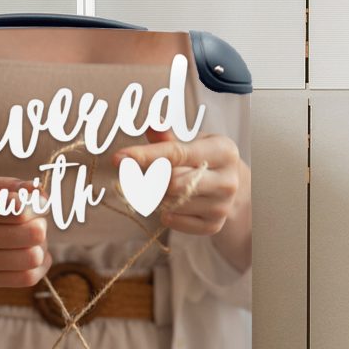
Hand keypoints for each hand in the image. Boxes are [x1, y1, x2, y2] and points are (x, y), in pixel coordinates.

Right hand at [0, 174, 51, 286]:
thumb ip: (8, 185)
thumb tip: (42, 194)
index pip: (19, 208)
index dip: (37, 204)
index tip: (35, 203)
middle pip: (32, 234)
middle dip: (41, 224)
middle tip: (33, 220)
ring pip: (32, 258)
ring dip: (41, 246)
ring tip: (31, 238)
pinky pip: (26, 279)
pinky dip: (40, 266)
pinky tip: (35, 254)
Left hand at [113, 129, 253, 272]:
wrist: (230, 185)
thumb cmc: (203, 158)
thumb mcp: (191, 142)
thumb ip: (167, 138)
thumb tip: (151, 123)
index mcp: (223, 151)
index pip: (177, 154)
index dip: (145, 155)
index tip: (118, 158)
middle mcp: (227, 180)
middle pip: (172, 182)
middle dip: (152, 178)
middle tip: (144, 174)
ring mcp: (222, 205)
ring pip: (171, 203)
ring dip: (158, 196)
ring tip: (167, 187)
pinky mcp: (214, 225)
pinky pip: (174, 221)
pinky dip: (166, 214)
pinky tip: (174, 203)